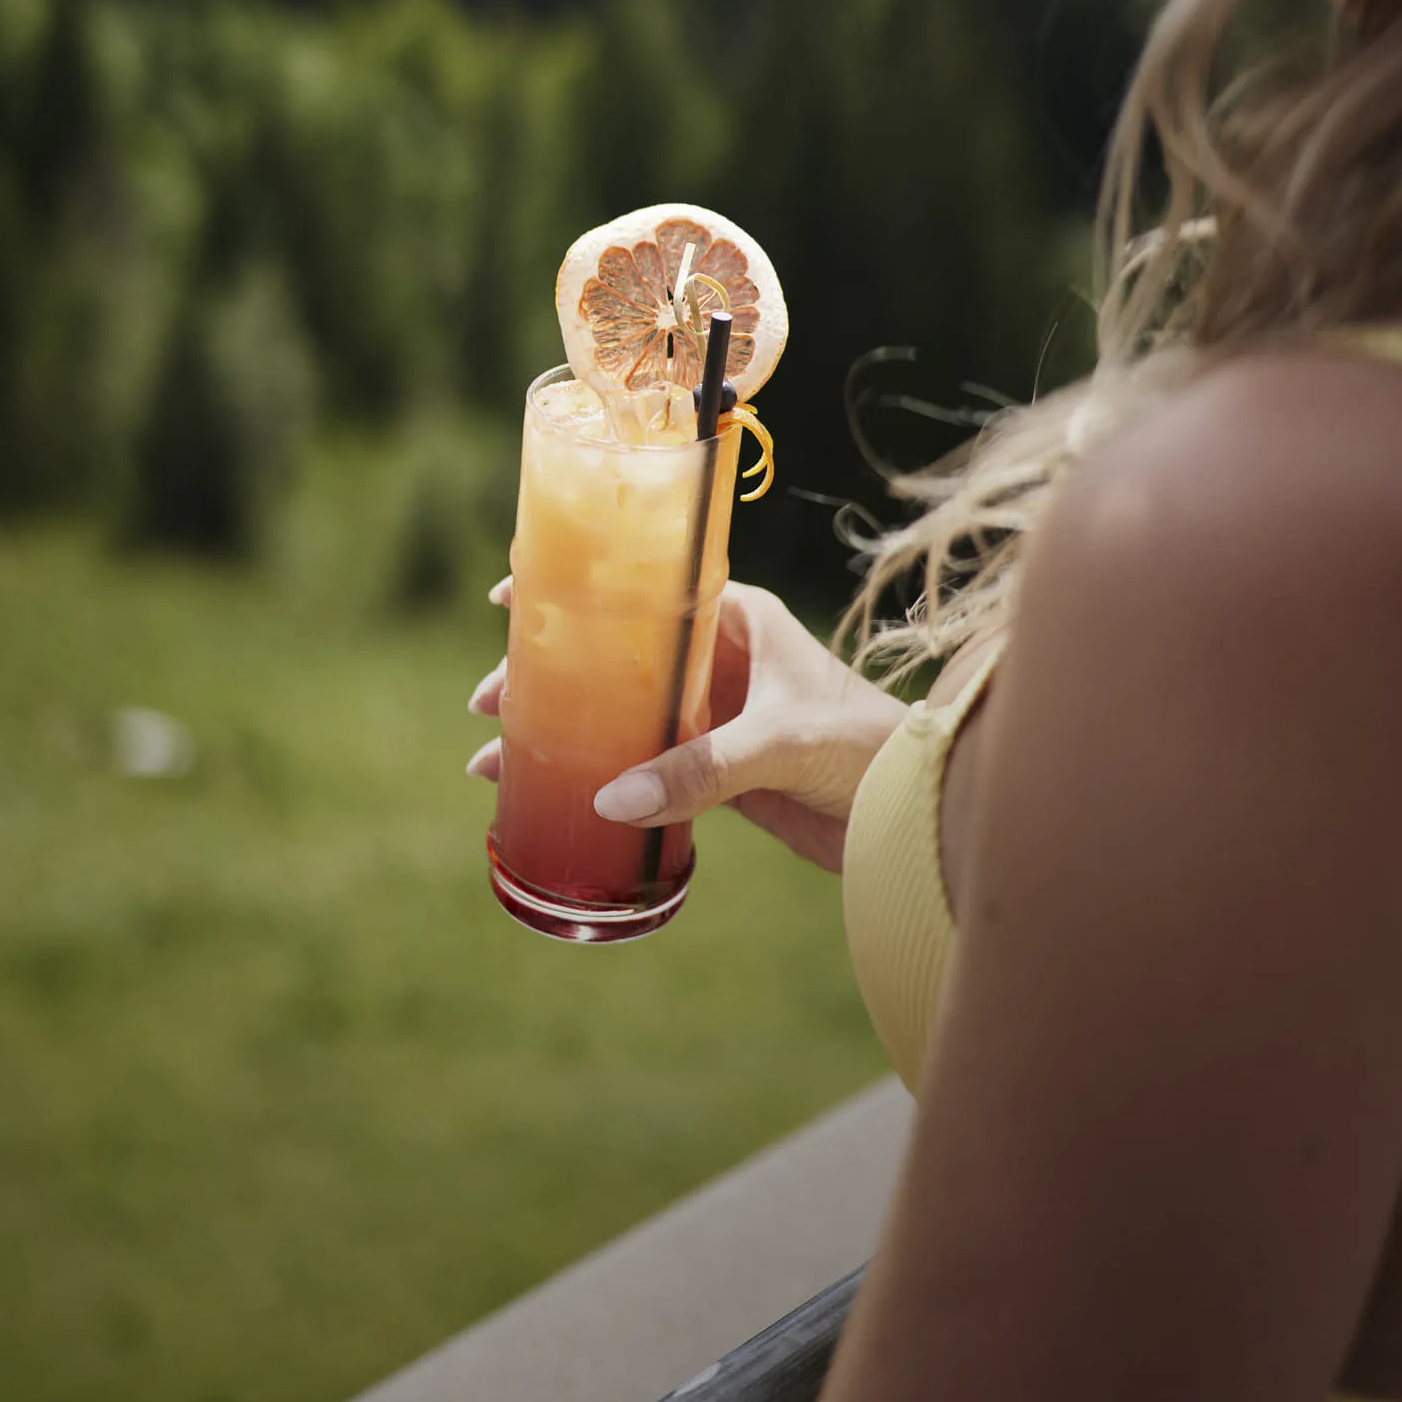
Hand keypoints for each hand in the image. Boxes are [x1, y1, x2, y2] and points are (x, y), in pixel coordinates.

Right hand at [465, 578, 904, 874]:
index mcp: (735, 617)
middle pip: (617, 656)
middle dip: (552, 675)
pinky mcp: (717, 771)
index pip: (642, 589)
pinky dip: (600, 777)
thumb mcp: (779, 742)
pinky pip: (644, 768)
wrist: (912, 812)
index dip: (577, 590)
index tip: (512, 593)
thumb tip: (609, 798)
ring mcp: (715, 715)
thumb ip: (698, 770)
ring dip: (566, 731)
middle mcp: (718, 658)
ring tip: (495, 758)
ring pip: (622, 714)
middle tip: (489, 697)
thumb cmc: (865, 745)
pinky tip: (552, 791)